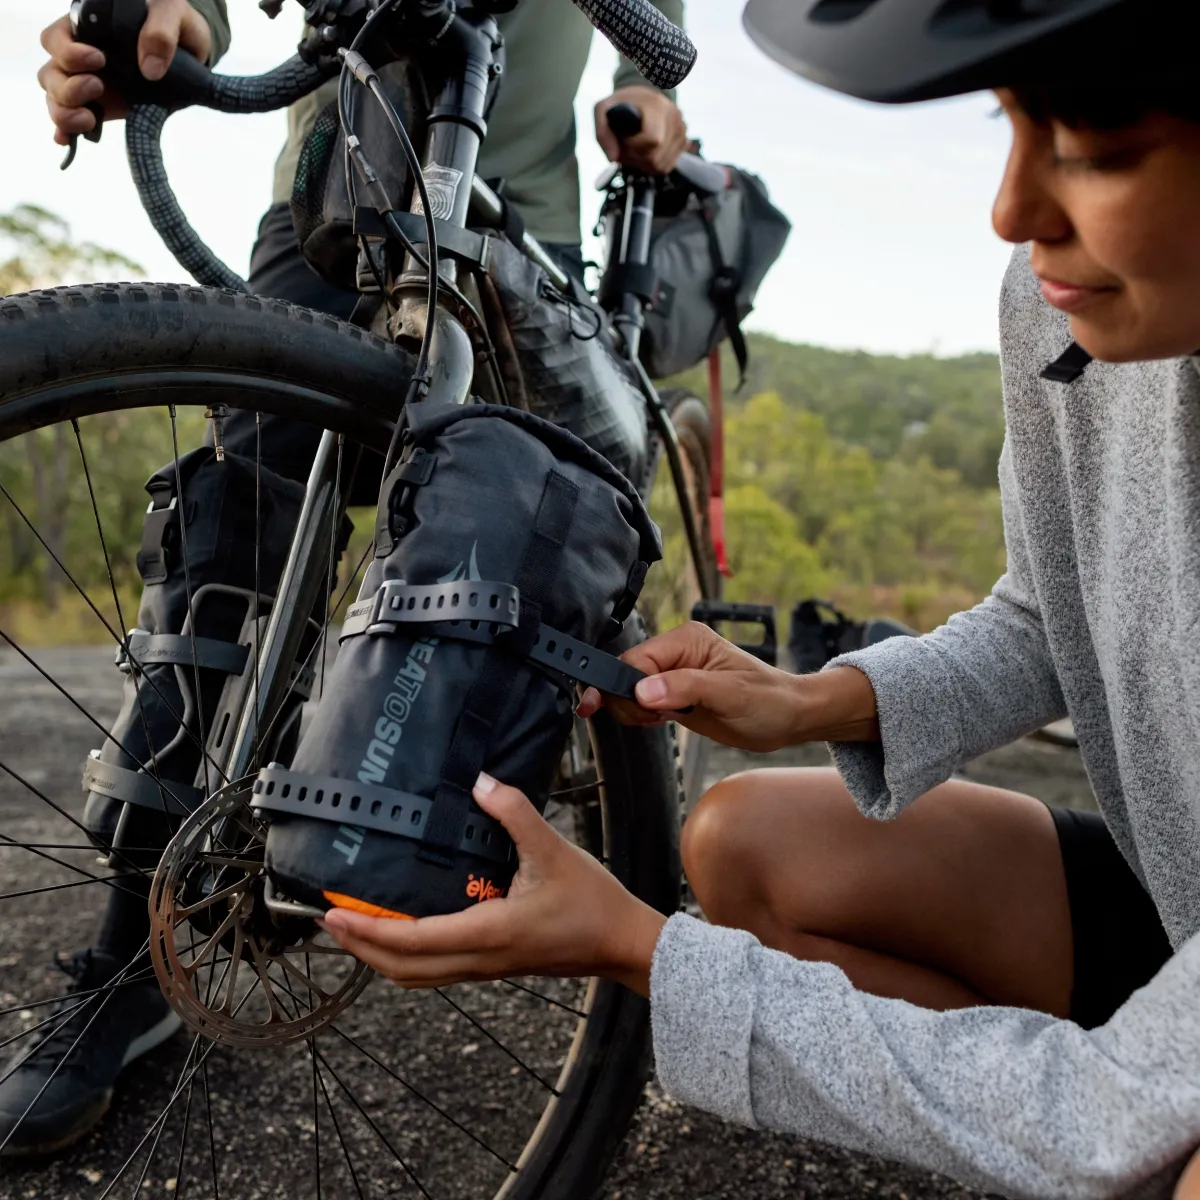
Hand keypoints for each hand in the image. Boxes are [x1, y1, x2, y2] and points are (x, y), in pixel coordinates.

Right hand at [38, 0, 211, 146]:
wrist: (192, 52)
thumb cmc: (175, 24)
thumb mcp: (172, 13)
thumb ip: (160, 31)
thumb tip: (150, 68)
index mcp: (88, 27)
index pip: (56, 38)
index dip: (68, 51)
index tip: (99, 59)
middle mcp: (80, 55)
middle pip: (51, 72)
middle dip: (67, 86)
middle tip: (98, 87)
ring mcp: (88, 82)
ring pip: (56, 98)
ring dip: (65, 112)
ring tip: (89, 119)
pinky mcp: (102, 106)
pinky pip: (73, 120)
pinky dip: (67, 131)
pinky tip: (67, 141)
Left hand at [321, 774, 666, 996]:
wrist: (622, 944)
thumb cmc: (592, 904)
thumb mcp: (553, 850)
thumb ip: (515, 814)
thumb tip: (480, 782)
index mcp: (487, 934)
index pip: (412, 941)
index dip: (367, 930)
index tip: (334, 912)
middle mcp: (479, 959)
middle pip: (402, 970)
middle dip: (361, 949)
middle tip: (330, 920)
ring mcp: (485, 966)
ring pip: (417, 976)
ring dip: (380, 957)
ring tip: (356, 928)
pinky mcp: (494, 964)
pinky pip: (437, 970)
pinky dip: (408, 957)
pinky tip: (405, 931)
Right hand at [576, 621, 880, 752]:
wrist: (789, 718)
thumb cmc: (770, 700)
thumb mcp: (730, 694)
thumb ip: (685, 688)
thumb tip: (643, 690)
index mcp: (686, 640)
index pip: (636, 660)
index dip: (621, 685)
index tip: (607, 706)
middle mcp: (675, 653)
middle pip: (626, 675)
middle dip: (628, 700)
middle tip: (656, 717)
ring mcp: (673, 674)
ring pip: (629, 691)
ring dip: (634, 710)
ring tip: (664, 719)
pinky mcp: (674, 695)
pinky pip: (640, 703)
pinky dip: (642, 716)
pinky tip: (661, 721)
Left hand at [595, 85, 687, 174]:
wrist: (641, 97)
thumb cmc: (620, 104)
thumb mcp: (602, 110)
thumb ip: (603, 134)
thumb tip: (613, 158)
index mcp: (657, 105)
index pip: (653, 140)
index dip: (634, 147)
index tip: (623, 140)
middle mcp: (674, 117)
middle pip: (655, 157)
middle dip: (636, 158)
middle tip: (626, 146)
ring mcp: (681, 129)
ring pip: (661, 165)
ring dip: (643, 163)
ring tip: (635, 148)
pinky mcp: (683, 140)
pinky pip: (667, 166)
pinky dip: (652, 164)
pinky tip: (645, 151)